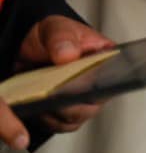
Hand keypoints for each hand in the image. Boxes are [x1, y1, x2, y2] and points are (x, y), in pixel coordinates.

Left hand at [4, 15, 114, 147]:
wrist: (25, 48)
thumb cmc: (49, 36)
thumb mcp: (55, 29)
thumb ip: (62, 39)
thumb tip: (68, 55)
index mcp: (104, 58)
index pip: (114, 76)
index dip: (101, 85)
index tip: (80, 86)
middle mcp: (97, 81)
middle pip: (95, 103)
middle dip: (74, 104)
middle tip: (56, 96)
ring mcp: (81, 98)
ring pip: (78, 118)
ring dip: (58, 114)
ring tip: (42, 101)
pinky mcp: (64, 110)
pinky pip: (62, 124)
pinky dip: (49, 120)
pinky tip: (38, 107)